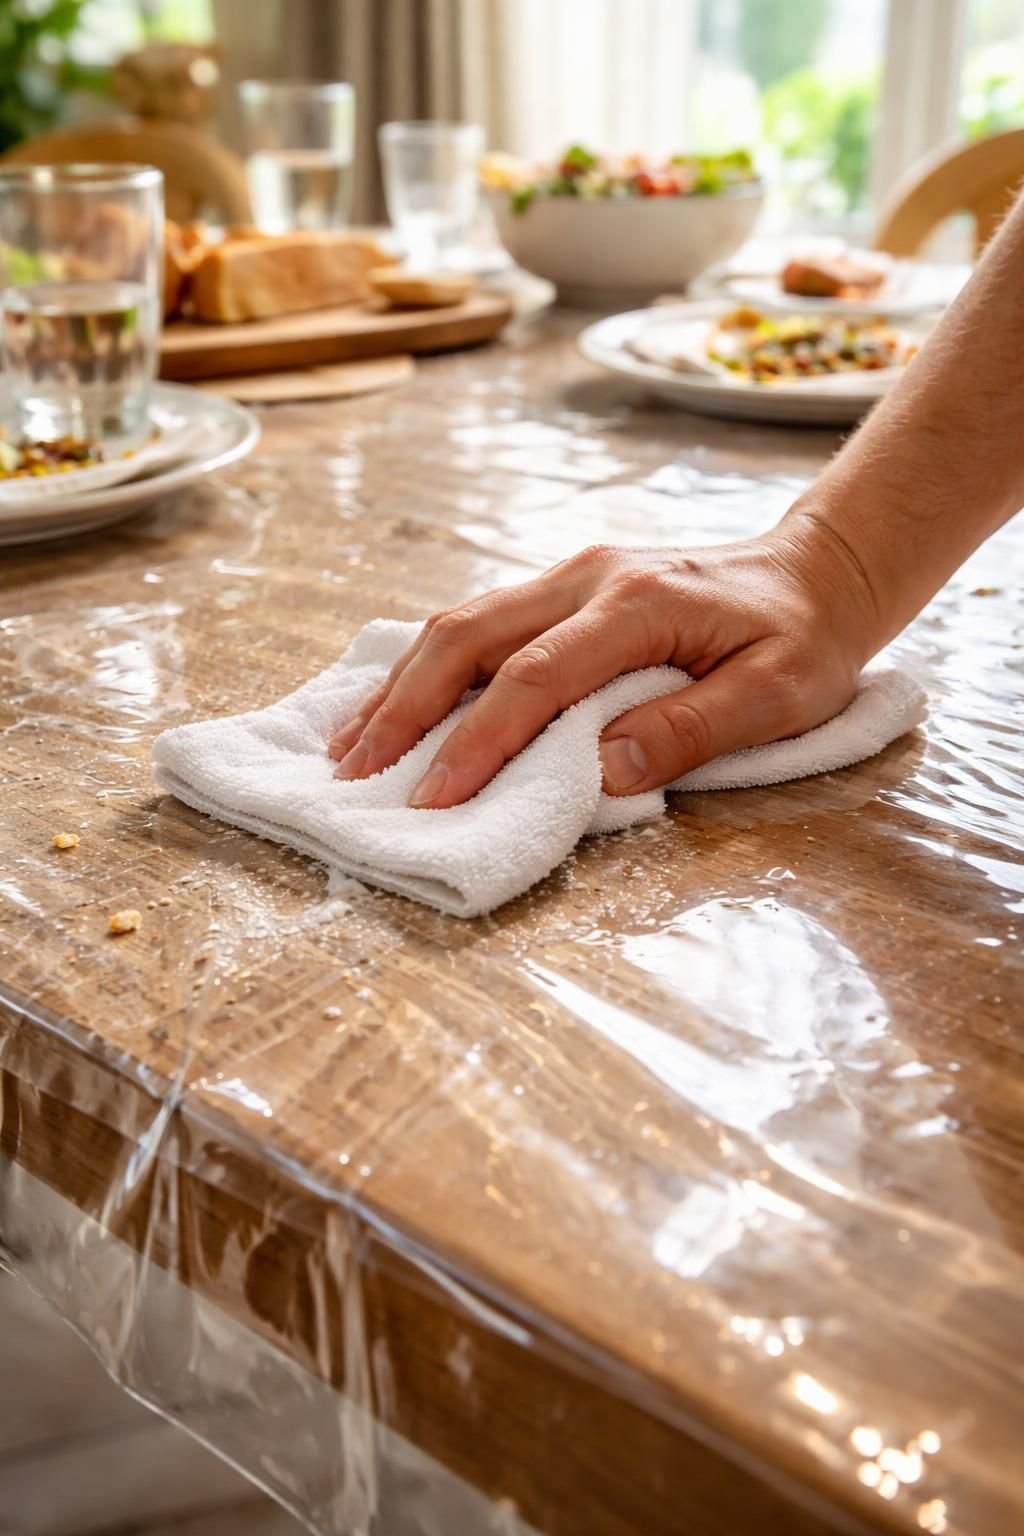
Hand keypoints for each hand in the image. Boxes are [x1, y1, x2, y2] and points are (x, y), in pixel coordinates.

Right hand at [328, 518, 879, 808]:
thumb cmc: (806, 638)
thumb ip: (689, 729)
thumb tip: (601, 771)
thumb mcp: (778, 695)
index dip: (477, 741)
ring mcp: (571, 575)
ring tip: (351, 744)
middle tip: (354, 773)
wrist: (820, 570)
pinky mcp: (566, 586)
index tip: (433, 799)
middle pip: (469, 636)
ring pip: (462, 623)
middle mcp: (588, 577)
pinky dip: (431, 666)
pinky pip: (482, 622)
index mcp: (637, 604)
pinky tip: (400, 702)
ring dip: (404, 685)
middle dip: (405, 708)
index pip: (535, 677)